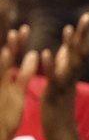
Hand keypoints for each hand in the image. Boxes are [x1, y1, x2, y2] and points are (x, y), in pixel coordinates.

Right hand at [0, 25, 38, 139]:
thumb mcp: (9, 92)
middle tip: (18, 25)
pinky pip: (21, 78)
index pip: (5, 55)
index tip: (18, 27)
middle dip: (10, 40)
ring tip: (17, 33)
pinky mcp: (12, 96)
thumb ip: (17, 77)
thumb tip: (19, 61)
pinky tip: (35, 56)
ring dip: (12, 48)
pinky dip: (27, 67)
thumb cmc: (3, 114)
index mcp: (0, 78)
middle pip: (3, 55)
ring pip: (6, 63)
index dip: (11, 42)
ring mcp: (3, 86)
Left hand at [40, 13, 88, 139]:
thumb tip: (64, 51)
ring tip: (68, 29)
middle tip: (86, 16)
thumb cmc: (58, 111)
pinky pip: (53, 78)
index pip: (79, 50)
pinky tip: (45, 53)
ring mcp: (64, 86)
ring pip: (69, 63)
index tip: (87, 16)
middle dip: (81, 35)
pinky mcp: (54, 95)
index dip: (82, 34)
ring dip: (68, 46)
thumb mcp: (61, 85)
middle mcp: (71, 78)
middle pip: (79, 53)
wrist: (62, 136)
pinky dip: (50, 65)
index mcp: (71, 75)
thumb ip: (62, 67)